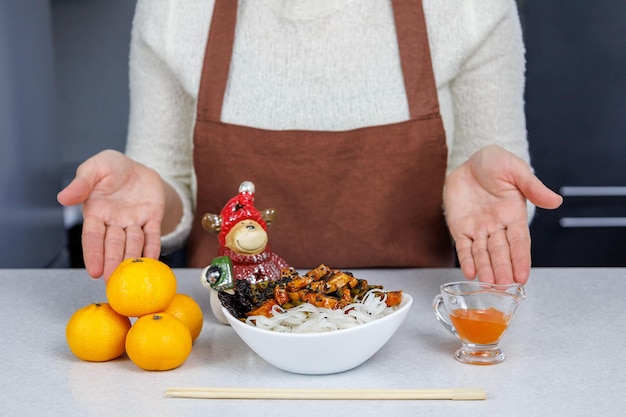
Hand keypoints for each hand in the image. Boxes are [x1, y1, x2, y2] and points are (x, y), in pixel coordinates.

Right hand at [57, 150, 164, 279]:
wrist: (137, 166)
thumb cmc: (111, 168)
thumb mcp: (94, 168)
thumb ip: (81, 183)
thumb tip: (63, 198)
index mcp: (96, 213)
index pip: (92, 238)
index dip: (93, 254)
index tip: (94, 272)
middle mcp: (114, 223)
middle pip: (113, 246)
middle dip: (113, 263)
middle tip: (112, 281)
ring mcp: (134, 222)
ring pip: (133, 243)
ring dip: (132, 259)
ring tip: (131, 275)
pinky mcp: (152, 219)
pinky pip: (153, 235)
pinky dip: (153, 248)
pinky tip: (152, 261)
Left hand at [443, 145, 561, 283]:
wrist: (468, 159)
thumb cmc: (495, 163)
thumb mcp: (516, 170)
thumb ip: (533, 186)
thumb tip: (555, 201)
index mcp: (514, 215)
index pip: (519, 242)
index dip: (520, 259)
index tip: (523, 277)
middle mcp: (497, 226)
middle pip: (501, 252)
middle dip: (502, 269)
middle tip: (503, 287)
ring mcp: (478, 228)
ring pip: (482, 253)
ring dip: (485, 269)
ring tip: (488, 285)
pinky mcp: (460, 227)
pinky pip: (463, 247)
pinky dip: (466, 260)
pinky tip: (469, 273)